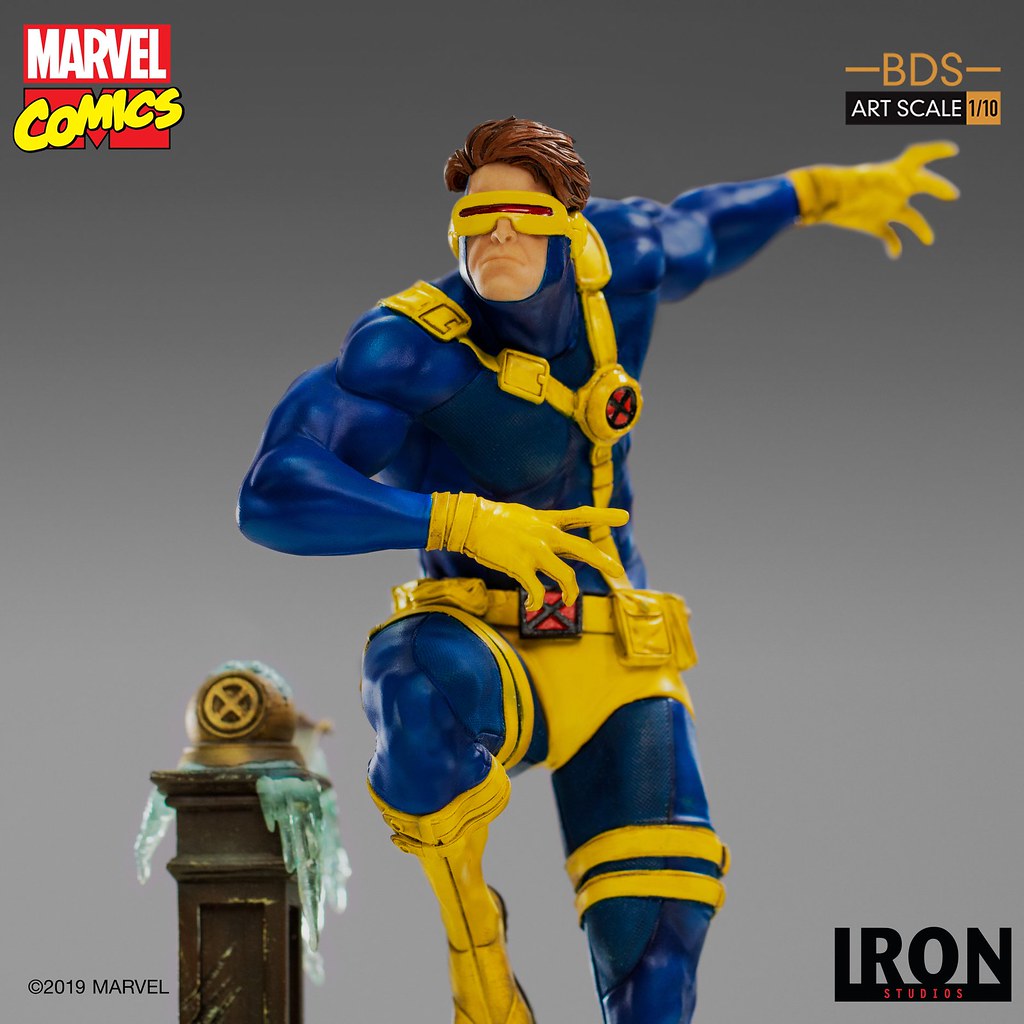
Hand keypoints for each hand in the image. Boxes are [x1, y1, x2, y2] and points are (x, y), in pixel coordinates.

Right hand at [427, 492, 628, 608]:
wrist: (470, 521)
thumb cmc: (492, 519)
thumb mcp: (523, 516)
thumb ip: (541, 526)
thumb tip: (552, 534)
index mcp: (547, 521)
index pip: (580, 516)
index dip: (603, 516)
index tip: (625, 517)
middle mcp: (546, 535)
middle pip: (583, 549)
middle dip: (603, 561)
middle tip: (619, 571)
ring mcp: (535, 551)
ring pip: (566, 575)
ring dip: (571, 591)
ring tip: (570, 600)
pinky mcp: (521, 566)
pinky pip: (538, 590)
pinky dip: (539, 601)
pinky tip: (535, 606)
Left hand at [789, 141, 958, 257]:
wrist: (824, 200)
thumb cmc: (842, 184)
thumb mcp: (862, 177)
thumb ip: (880, 177)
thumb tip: (897, 186)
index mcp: (894, 173)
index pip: (918, 157)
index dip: (936, 151)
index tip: (953, 150)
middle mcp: (895, 190)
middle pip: (924, 186)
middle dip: (938, 188)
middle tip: (951, 195)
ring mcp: (886, 208)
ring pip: (910, 218)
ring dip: (921, 229)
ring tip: (928, 240)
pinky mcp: (875, 224)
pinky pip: (890, 237)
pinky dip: (893, 245)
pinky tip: (895, 253)